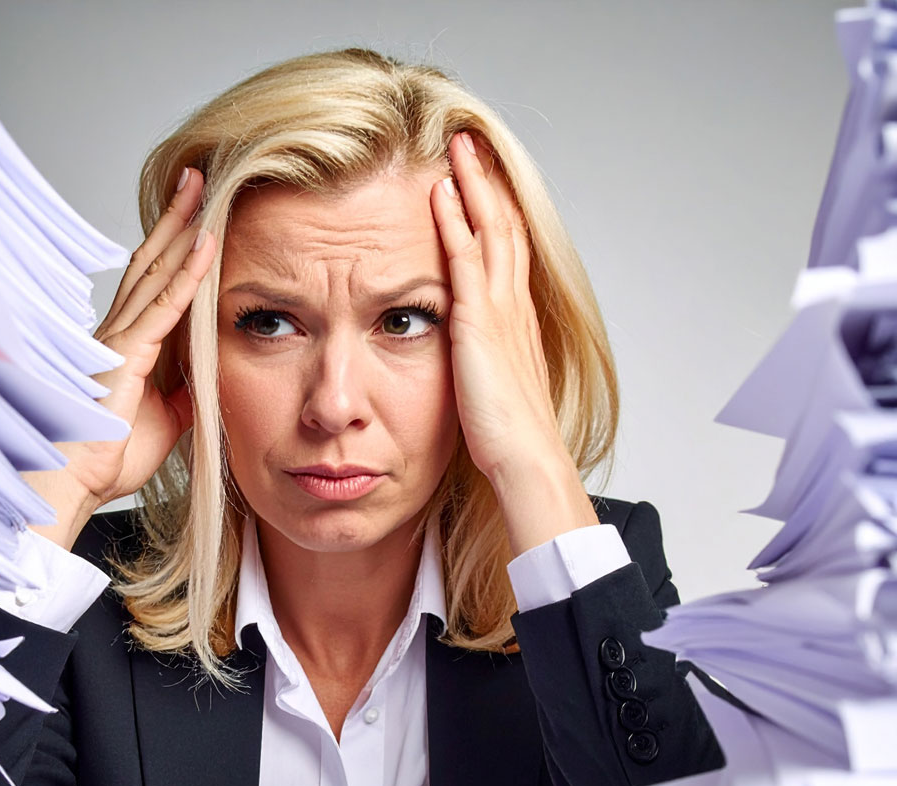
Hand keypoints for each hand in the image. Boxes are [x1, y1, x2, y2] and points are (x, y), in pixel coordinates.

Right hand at [24, 167, 216, 549]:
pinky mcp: (127, 353)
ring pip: (155, 271)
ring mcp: (120, 338)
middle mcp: (119, 331)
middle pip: (151, 262)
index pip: (153, 284)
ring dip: (182, 229)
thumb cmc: (106, 456)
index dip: (174, 248)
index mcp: (126, 345)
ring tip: (204, 190)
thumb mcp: (163, 420)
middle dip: (176, 220)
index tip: (195, 216)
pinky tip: (207, 245)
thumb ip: (182, 396)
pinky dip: (187, 274)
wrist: (75, 482)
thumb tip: (207, 382)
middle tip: (198, 179)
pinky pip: (164, 305)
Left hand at [429, 132, 597, 554]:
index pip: (509, 252)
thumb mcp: (495, 389)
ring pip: (491, 229)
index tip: (480, 182)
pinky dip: (455, 221)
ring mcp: (500, 311)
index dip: (497, 213)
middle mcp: (514, 307)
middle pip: (505, 226)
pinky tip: (439, 193)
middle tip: (470, 144)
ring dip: (473, 184)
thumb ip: (484, 364)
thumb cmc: (511, 437)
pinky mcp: (480, 323)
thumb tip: (473, 360)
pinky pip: (467, 257)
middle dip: (487, 182)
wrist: (527, 459)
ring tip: (456, 147)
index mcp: (518, 322)